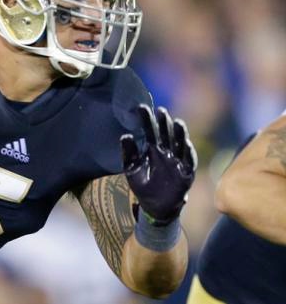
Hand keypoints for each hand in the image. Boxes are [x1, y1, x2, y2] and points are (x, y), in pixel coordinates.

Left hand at [121, 104, 196, 224]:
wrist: (154, 207)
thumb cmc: (142, 186)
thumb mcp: (131, 169)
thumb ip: (128, 153)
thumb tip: (125, 135)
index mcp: (153, 150)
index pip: (150, 131)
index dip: (146, 120)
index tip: (141, 107)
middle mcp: (166, 153)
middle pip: (166, 135)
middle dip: (164, 123)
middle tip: (161, 110)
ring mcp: (177, 162)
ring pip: (180, 145)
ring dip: (179, 134)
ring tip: (176, 122)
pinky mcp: (186, 174)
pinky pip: (189, 162)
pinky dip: (188, 153)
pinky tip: (186, 143)